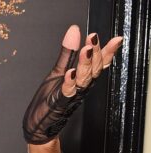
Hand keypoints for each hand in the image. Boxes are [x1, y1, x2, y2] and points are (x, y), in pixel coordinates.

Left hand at [22, 25, 122, 144]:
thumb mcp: (59, 70)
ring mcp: (71, 95)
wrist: (39, 123)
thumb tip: (74, 29)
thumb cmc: (50, 97)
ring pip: (83, 79)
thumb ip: (68, 52)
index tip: (115, 38)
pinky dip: (68, 82)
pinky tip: (69, 73)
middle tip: (94, 38)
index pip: (99, 63)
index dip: (107, 51)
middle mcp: (81, 86)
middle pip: (93, 69)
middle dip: (95, 53)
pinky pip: (66, 92)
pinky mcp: (58, 102)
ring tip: (86, 49)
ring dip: (84, 64)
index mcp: (83, 78)